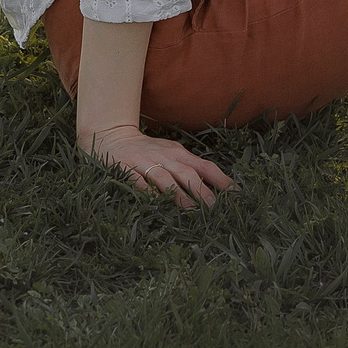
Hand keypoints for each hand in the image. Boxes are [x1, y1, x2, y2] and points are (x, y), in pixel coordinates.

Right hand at [84, 123, 235, 208]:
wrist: (111, 137)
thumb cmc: (147, 151)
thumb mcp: (169, 154)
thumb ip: (189, 168)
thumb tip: (216, 189)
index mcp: (177, 153)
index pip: (204, 166)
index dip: (220, 179)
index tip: (236, 194)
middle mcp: (163, 156)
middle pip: (186, 173)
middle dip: (201, 189)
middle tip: (214, 207)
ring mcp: (143, 162)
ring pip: (164, 178)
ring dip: (178, 195)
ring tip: (191, 211)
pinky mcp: (124, 168)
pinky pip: (137, 181)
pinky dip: (147, 192)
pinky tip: (156, 204)